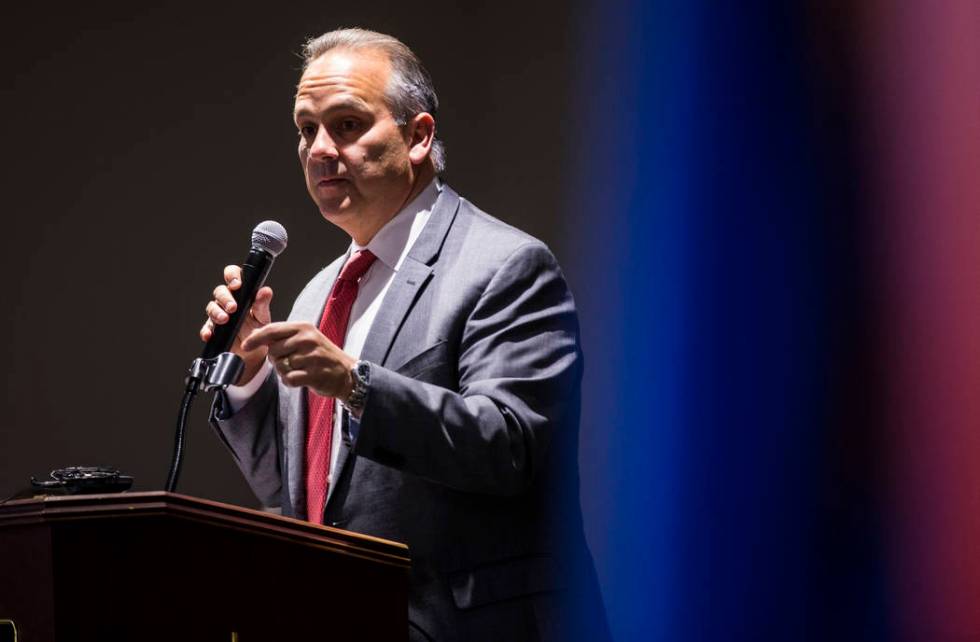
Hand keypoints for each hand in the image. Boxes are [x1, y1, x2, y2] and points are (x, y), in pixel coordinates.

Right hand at [199, 264, 274, 384]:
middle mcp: (228, 302)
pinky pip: (206, 328)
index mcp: (241, 294)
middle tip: (233, 307)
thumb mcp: (263, 318)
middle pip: (219, 292)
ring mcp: (219, 315)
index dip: (232, 276)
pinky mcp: (214, 331)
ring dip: (216, 312)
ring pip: (211, 307)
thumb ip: (262, 305)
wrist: (254, 353)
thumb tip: (265, 291)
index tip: (237, 284)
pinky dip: (206, 330)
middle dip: (225, 298)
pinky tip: (210, 334)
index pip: (233, 277)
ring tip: (224, 319)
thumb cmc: (258, 330)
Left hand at [242, 322, 355, 399]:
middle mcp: (307, 339)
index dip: (256, 338)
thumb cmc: (323, 355)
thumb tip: (256, 335)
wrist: (346, 373)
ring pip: (280, 366)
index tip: (245, 345)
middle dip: (276, 359)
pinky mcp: (314, 374)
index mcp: (303, 327)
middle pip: (273, 350)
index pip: (272, 330)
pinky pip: (288, 379)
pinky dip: (290, 381)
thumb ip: (283, 336)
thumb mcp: (306, 338)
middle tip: (289, 361)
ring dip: (284, 372)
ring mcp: (311, 357)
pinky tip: (300, 378)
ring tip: (298, 369)